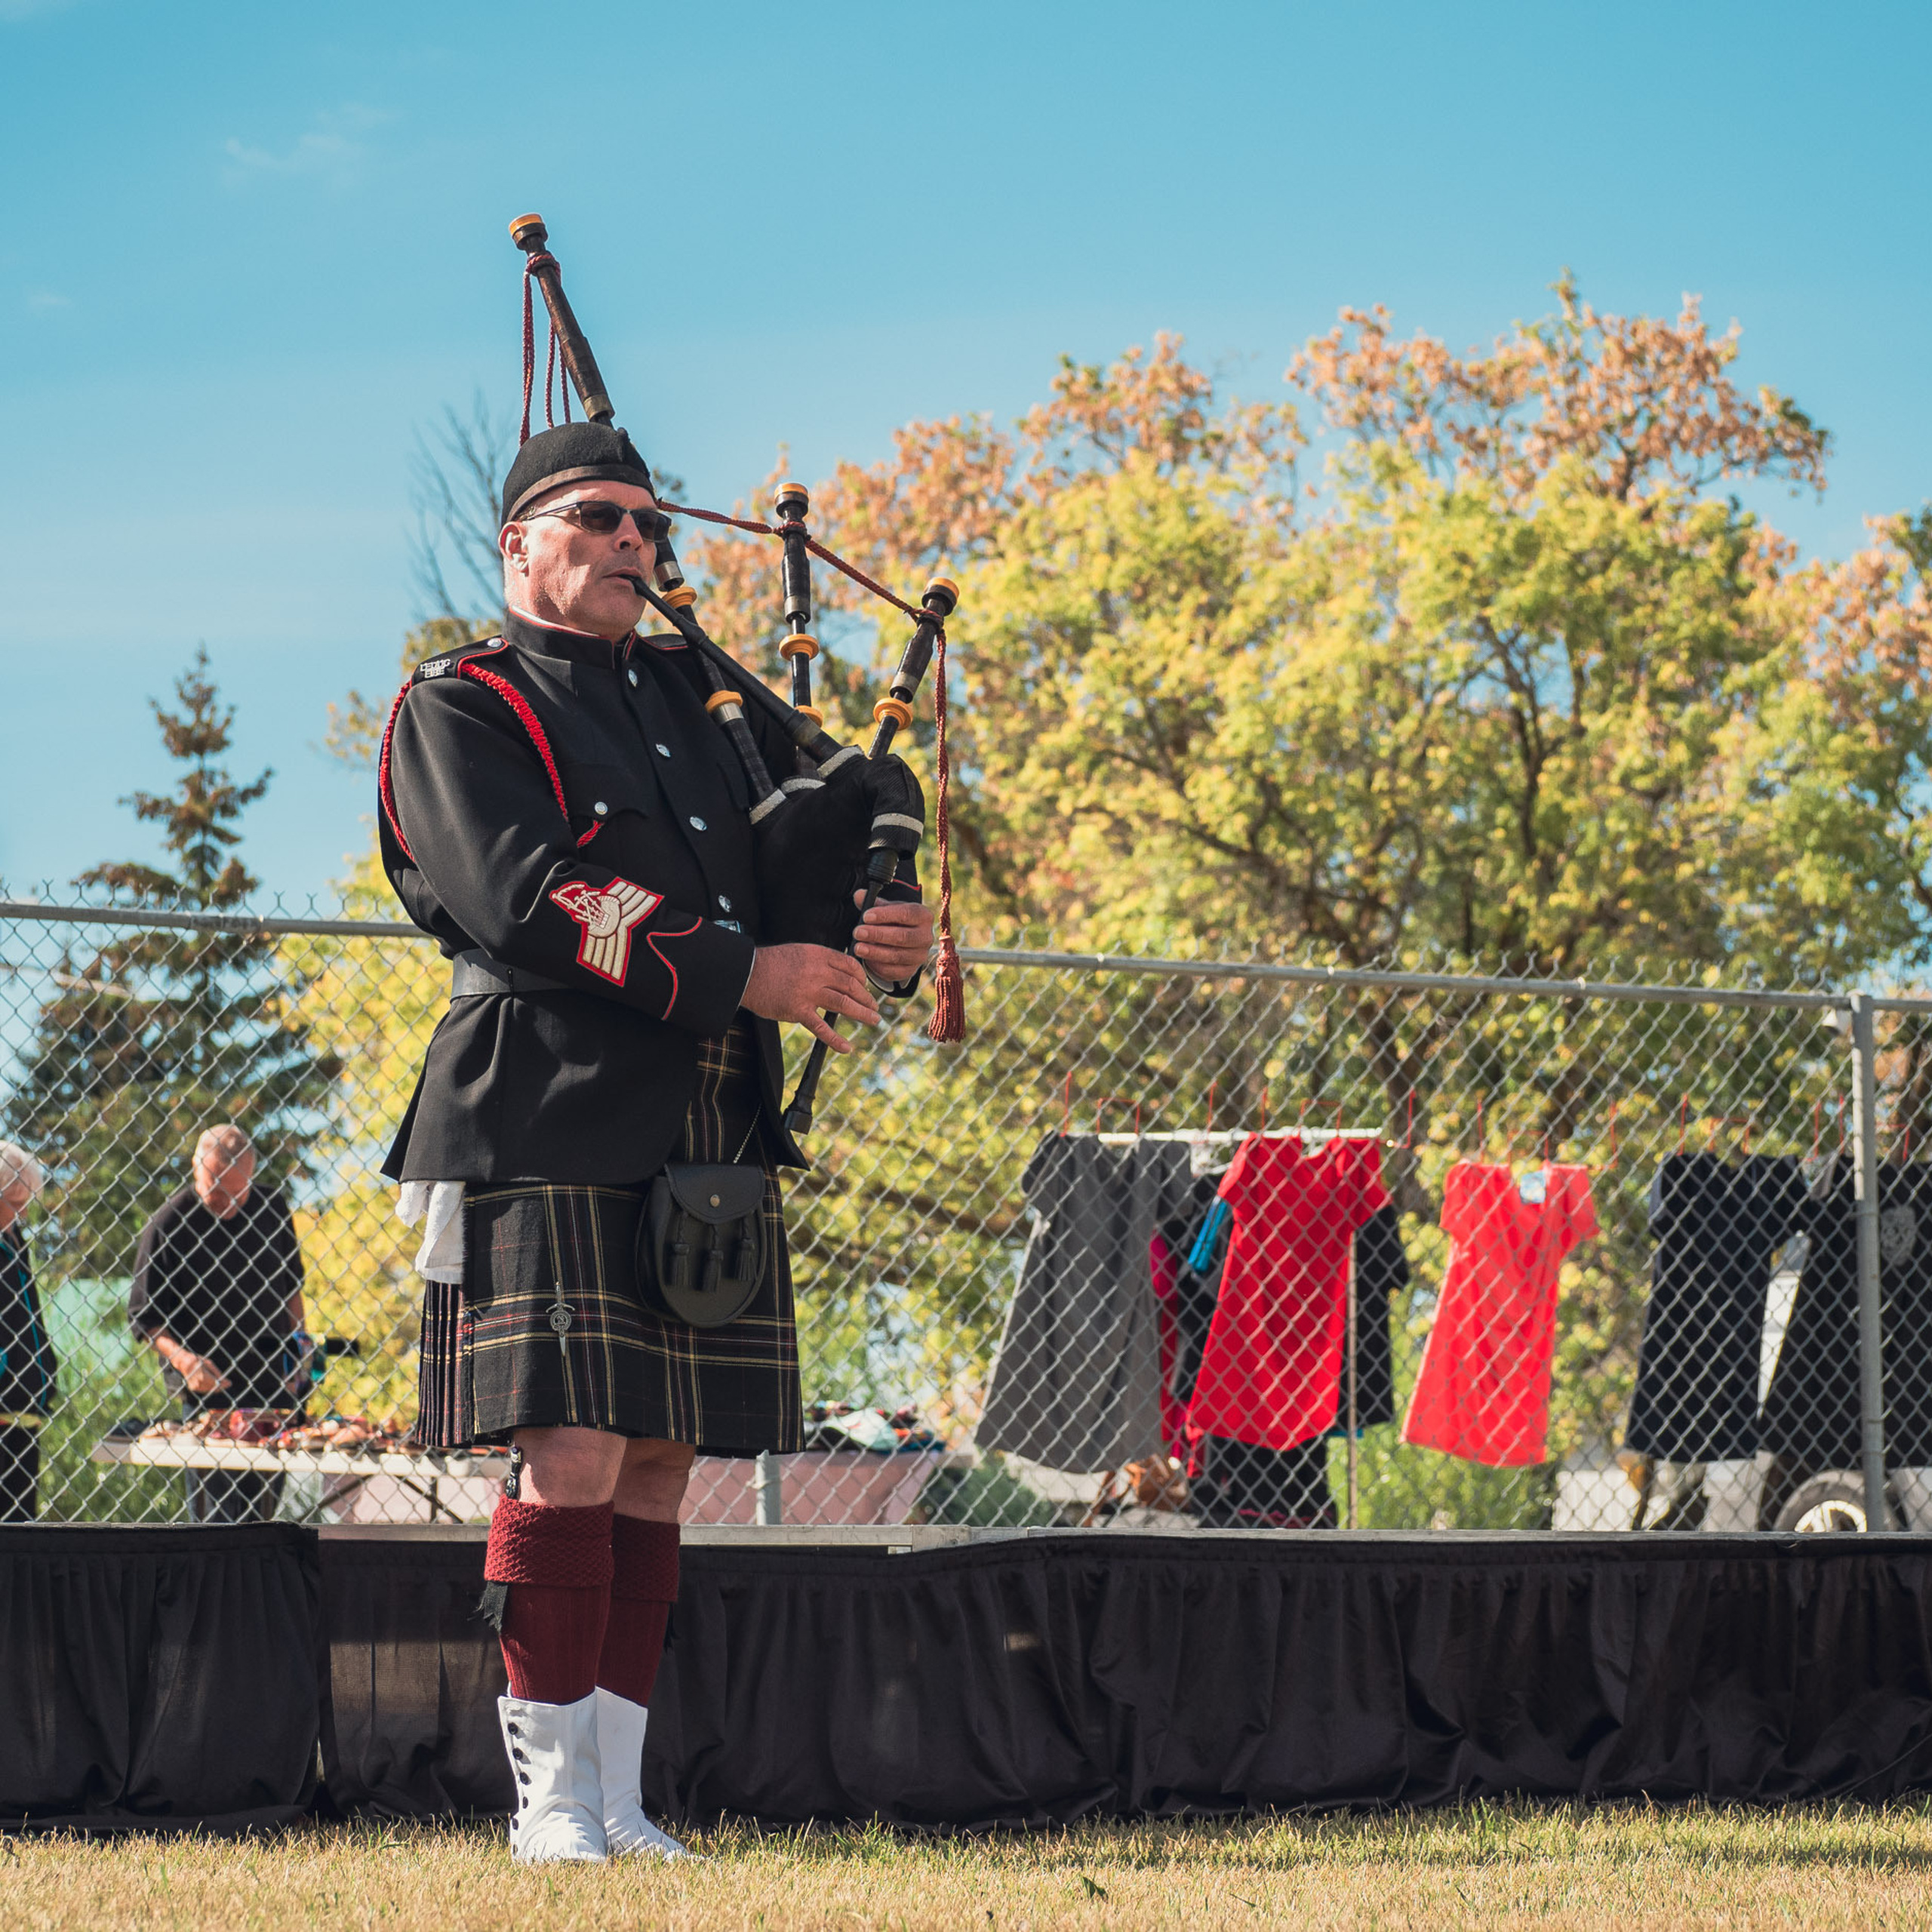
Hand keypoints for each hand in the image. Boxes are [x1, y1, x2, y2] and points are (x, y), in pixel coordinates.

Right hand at [167, 1345, 228, 1395]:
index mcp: (203, 1376)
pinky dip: (209, 1387)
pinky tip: (212, 1382)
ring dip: (215, 1387)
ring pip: (209, 1390)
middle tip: (227, 1383)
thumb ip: (216, 1373)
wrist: (183, 1362)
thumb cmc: (197, 1360)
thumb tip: (225, 1380)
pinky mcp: (193, 1388)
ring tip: (220, 1382)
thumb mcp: (209, 1363)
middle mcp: (198, 1383)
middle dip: (221, 1386)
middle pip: (213, 1388)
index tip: (230, 1383)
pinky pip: (204, 1389)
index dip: (224, 1384)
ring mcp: (195, 1386)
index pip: (216, 1384)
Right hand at [742, 943, 880, 1053]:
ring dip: (862, 1013)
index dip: (862, 977)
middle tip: (874, 1006)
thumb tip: (838, 971)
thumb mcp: (799, 952)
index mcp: (818, 955)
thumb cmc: (770, 963)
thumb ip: (819, 960)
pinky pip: (821, 1027)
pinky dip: (835, 1040)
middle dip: (866, 997)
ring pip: (843, 1003)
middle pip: (851, 985)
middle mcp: (817, 972)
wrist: (746, 973)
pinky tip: (847, 1047)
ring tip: (873, 1020)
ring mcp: (808, 992)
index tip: (865, 986)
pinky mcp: (798, 1010)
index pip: (850, 965)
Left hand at [851, 894, 933, 985]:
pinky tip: (865, 960)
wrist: (902, 939)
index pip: (907, 914)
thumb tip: (859, 895)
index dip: (886, 915)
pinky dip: (878, 966)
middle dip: (878, 935)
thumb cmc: (894, 920)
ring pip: (898, 956)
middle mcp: (926, 937)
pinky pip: (894, 971)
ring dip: (875, 952)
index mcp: (923, 916)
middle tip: (858, 932)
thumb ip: (873, 902)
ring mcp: (920, 956)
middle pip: (903, 937)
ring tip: (858, 947)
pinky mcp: (911, 971)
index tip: (866, 916)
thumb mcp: (886, 908)